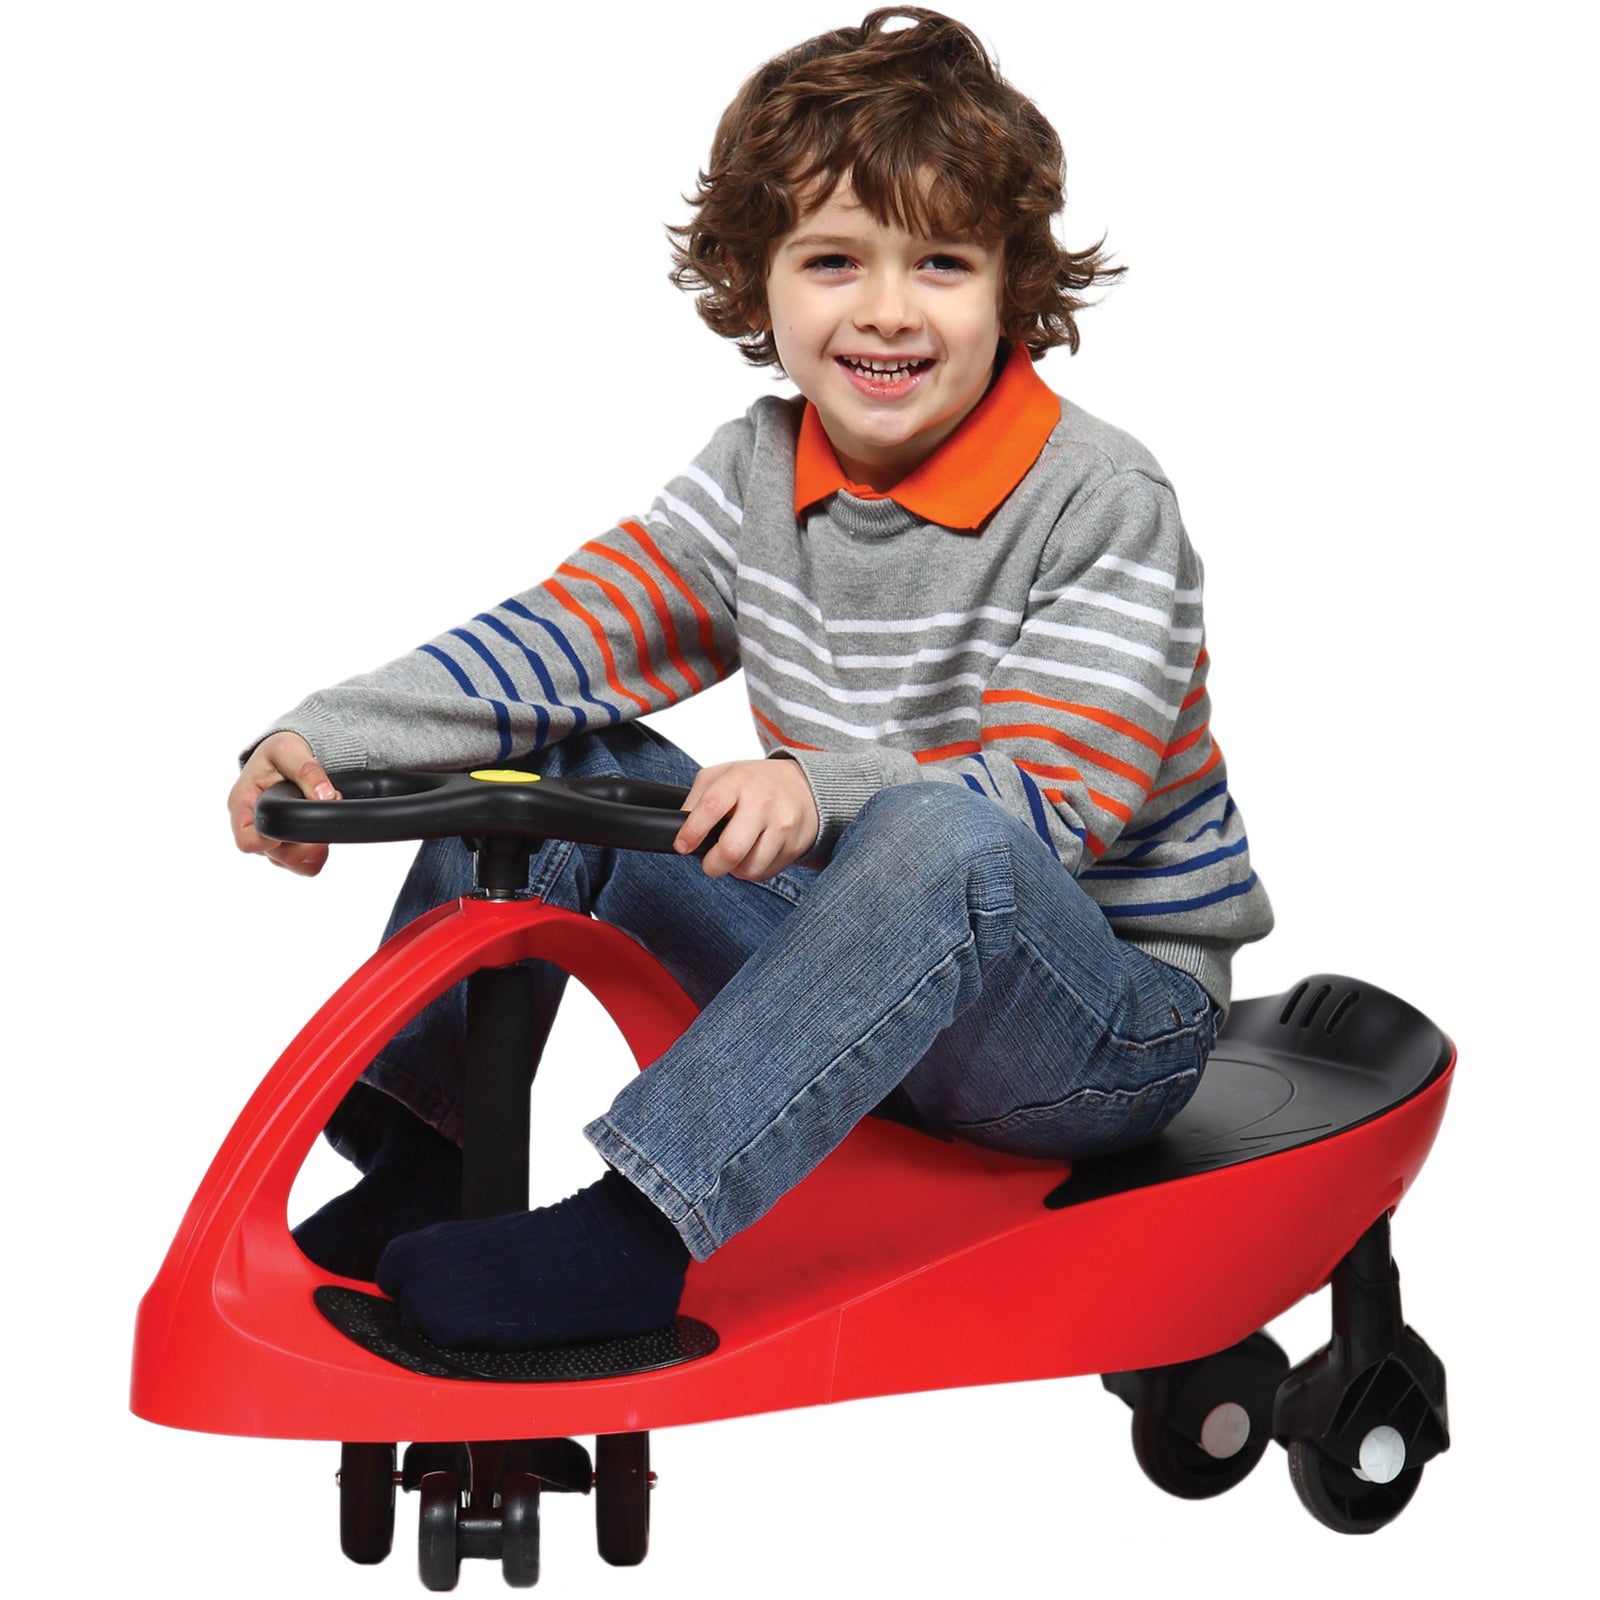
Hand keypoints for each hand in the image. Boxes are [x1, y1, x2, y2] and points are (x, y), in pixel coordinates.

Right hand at [228, 731, 339, 875]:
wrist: (287, 757)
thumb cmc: (279, 753)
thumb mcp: (289, 750)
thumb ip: (306, 771)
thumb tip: (326, 795)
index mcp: (242, 805)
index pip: (246, 840)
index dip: (269, 842)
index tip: (292, 829)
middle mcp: (252, 829)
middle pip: (275, 856)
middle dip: (305, 840)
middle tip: (323, 812)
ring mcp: (270, 842)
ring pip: (293, 864)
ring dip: (314, 846)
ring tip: (323, 818)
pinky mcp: (287, 847)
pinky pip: (305, 866)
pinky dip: (319, 853)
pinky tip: (324, 833)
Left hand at [673, 758, 818, 880]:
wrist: (804, 786)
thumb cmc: (756, 783)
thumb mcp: (723, 775)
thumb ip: (697, 798)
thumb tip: (681, 829)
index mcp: (739, 781)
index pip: (711, 807)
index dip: (692, 831)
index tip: (682, 845)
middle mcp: (763, 802)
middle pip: (732, 849)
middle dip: (712, 865)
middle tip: (709, 862)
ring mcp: (782, 825)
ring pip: (749, 868)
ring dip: (734, 869)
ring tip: (735, 854)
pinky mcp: (795, 845)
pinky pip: (765, 873)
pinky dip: (753, 869)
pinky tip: (754, 853)